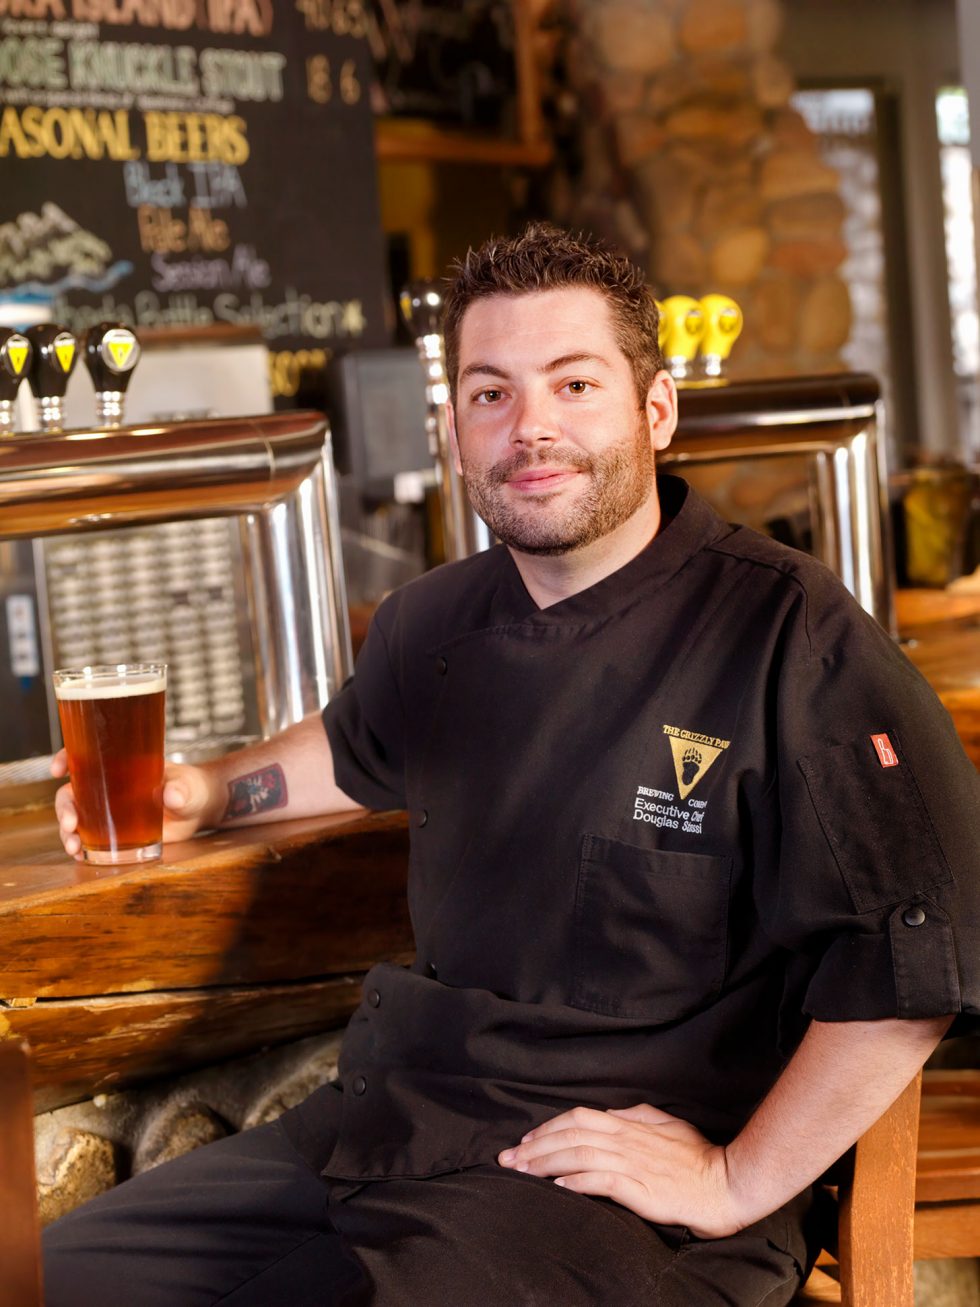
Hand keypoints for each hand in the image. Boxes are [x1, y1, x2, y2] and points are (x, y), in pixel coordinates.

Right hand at [52, 750, 219, 859]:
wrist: (198, 809)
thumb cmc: (191, 788)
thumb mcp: (187, 786)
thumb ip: (181, 789)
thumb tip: (171, 796)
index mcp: (121, 765)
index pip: (86, 756)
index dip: (66, 758)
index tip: (58, 769)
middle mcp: (108, 786)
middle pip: (72, 792)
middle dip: (65, 808)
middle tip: (71, 824)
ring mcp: (109, 810)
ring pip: (75, 817)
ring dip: (67, 832)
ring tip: (74, 848)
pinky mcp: (115, 831)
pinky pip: (89, 837)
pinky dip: (81, 846)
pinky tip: (81, 856)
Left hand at [497, 1103, 744, 1237]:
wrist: (725, 1183)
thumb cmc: (698, 1157)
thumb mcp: (667, 1124)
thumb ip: (637, 1117)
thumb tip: (612, 1114)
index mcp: (630, 1124)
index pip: (578, 1118)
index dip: (548, 1127)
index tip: (525, 1140)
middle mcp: (626, 1139)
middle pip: (570, 1135)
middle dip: (534, 1146)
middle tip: (508, 1158)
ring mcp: (632, 1162)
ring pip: (578, 1155)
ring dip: (545, 1163)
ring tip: (521, 1172)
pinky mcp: (640, 1188)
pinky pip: (600, 1181)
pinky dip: (576, 1182)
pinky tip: (557, 1189)